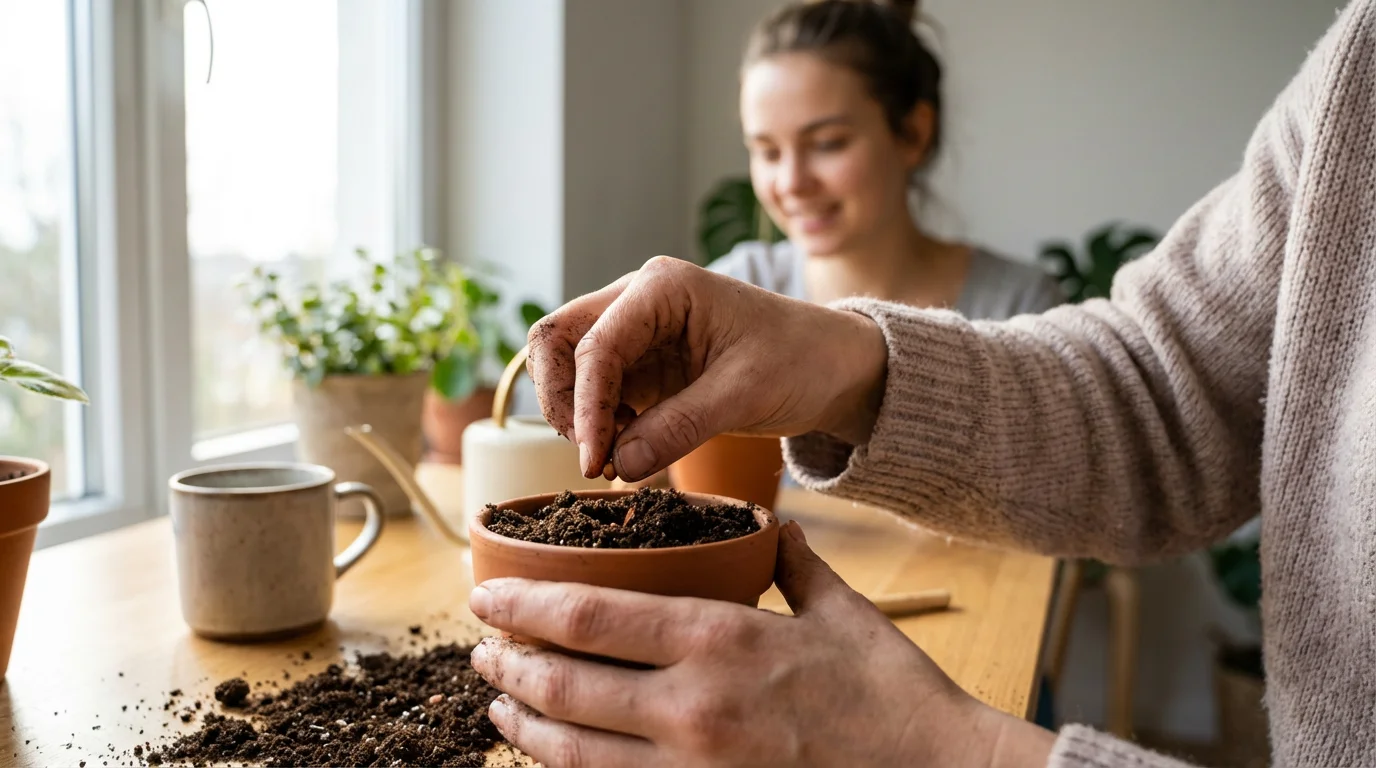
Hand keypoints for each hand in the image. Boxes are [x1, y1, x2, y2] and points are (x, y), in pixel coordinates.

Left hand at [467, 521, 1055, 767]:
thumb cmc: (891, 692)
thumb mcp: (841, 610)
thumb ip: (793, 563)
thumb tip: (770, 527)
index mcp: (719, 640)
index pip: (589, 617)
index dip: (524, 607)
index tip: (487, 596)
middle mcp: (690, 707)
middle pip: (564, 685)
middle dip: (507, 668)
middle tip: (480, 653)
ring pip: (573, 750)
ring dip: (524, 725)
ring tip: (499, 707)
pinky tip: (553, 756)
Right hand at [526, 256, 888, 479]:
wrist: (832, 366)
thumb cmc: (799, 359)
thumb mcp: (745, 394)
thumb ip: (680, 427)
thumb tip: (619, 466)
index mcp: (662, 287)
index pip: (595, 345)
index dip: (586, 406)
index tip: (596, 461)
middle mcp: (637, 300)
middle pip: (557, 340)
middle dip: (561, 400)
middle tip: (591, 457)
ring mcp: (635, 332)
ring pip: (567, 366)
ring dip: (575, 415)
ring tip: (613, 460)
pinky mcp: (641, 366)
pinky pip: (595, 392)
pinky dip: (597, 425)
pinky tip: (627, 453)